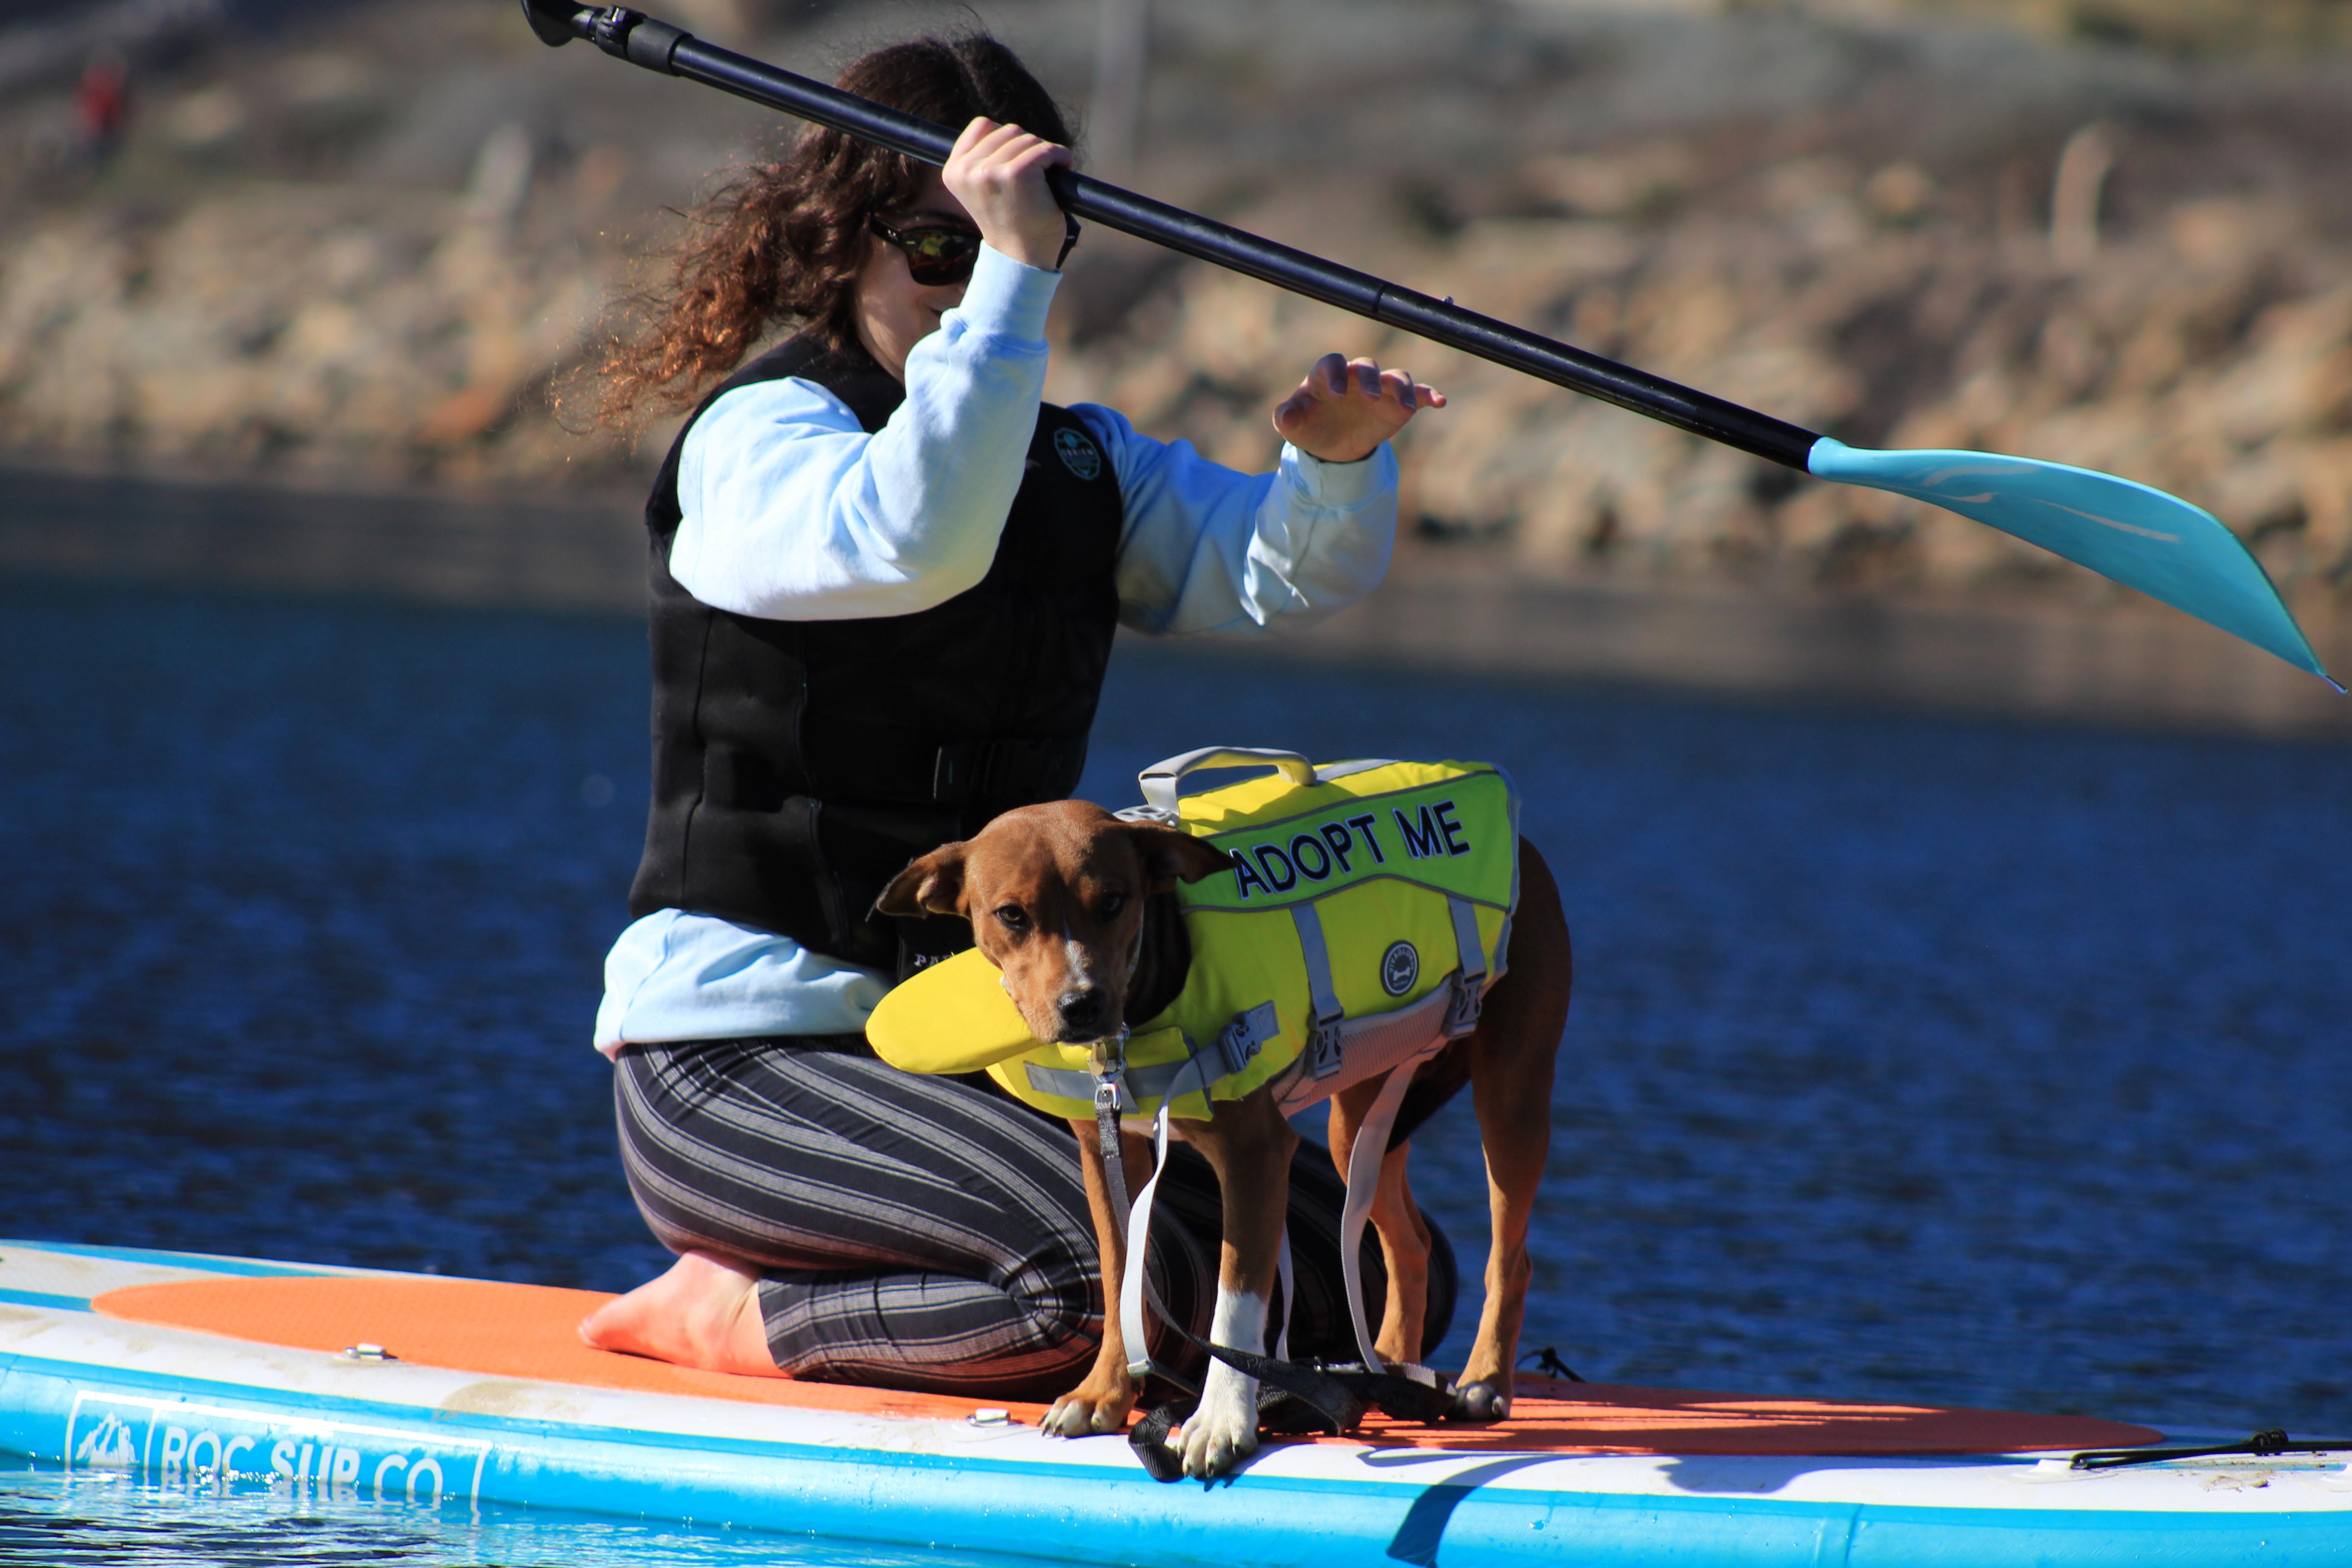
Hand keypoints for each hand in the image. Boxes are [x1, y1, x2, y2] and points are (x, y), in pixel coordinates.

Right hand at [941, 117, 1072, 271]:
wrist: (1021, 258)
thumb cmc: (1010, 223)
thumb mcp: (982, 187)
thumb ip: (984, 158)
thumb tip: (1008, 131)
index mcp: (953, 170)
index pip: (982, 125)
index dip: (1006, 140)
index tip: (1015, 164)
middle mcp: (967, 169)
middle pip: (1009, 130)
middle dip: (1027, 148)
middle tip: (1035, 176)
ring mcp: (990, 170)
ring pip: (1028, 138)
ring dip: (1045, 154)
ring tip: (1046, 178)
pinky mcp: (1017, 173)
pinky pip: (1046, 149)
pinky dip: (1061, 157)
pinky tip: (1062, 170)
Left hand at [1272, 354, 1446, 462]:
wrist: (1331, 444)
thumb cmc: (1309, 425)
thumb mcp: (1293, 426)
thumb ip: (1287, 418)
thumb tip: (1285, 416)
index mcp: (1327, 376)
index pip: (1332, 363)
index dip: (1334, 374)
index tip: (1335, 395)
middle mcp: (1356, 377)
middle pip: (1366, 366)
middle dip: (1369, 380)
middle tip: (1369, 398)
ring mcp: (1380, 388)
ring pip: (1395, 377)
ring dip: (1402, 388)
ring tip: (1405, 407)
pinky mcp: (1399, 404)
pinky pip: (1417, 394)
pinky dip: (1429, 394)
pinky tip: (1439, 401)